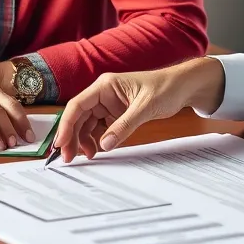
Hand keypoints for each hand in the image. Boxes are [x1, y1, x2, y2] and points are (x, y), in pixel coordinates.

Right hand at [54, 57, 225, 161]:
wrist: (183, 87)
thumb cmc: (165, 88)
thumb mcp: (145, 107)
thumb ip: (124, 126)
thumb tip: (104, 145)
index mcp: (105, 85)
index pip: (77, 105)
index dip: (66, 125)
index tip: (61, 143)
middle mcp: (103, 94)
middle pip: (79, 116)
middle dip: (72, 137)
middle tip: (69, 157)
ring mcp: (109, 104)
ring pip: (87, 124)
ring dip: (83, 140)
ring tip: (87, 156)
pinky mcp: (116, 113)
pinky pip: (100, 128)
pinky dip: (96, 140)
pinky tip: (98, 150)